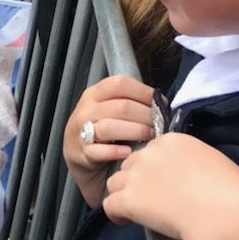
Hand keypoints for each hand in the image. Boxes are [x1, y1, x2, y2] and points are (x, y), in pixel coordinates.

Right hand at [63, 75, 153, 207]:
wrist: (78, 155)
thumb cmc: (102, 130)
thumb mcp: (108, 110)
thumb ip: (128, 103)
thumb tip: (161, 103)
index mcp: (94, 94)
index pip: (120, 84)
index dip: (144, 92)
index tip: (160, 103)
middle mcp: (86, 109)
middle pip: (121, 107)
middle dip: (146, 116)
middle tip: (160, 125)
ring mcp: (81, 131)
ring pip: (110, 127)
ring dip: (136, 132)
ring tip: (150, 137)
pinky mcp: (82, 153)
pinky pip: (99, 151)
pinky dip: (116, 152)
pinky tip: (129, 153)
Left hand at [103, 133, 238, 239]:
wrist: (226, 217)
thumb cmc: (233, 194)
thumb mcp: (214, 164)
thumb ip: (192, 162)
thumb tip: (186, 175)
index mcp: (172, 141)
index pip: (151, 151)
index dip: (155, 169)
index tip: (165, 184)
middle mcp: (149, 154)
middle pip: (131, 164)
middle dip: (138, 180)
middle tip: (153, 199)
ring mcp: (136, 176)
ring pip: (116, 182)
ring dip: (124, 195)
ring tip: (138, 211)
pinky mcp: (128, 199)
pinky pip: (109, 205)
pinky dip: (116, 214)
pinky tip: (126, 220)